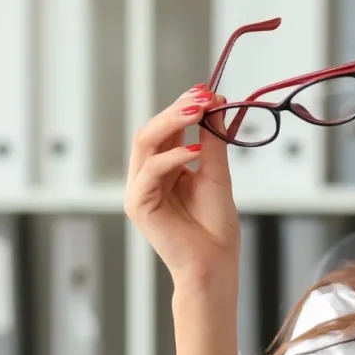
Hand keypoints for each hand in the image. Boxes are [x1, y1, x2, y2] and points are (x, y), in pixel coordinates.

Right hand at [124, 86, 239, 287]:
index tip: (208, 90)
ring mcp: (140, 189)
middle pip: (153, 130)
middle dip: (178, 109)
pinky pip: (150, 171)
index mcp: (165, 168)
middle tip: (204, 95)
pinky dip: (172, 157)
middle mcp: (148, 176)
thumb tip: (216, 105)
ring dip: (173, 122)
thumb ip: (212, 142)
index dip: (185, 106)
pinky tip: (194, 151)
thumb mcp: (216, 174)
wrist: (214, 264)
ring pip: (146, 142)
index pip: (168, 129)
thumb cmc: (215, 227)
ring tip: (200, 110)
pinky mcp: (137, 205)